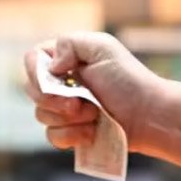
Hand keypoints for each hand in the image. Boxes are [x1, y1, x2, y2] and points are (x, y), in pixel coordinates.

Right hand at [22, 32, 164, 152]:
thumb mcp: (102, 48)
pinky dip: (71, 136)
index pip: (32, 59)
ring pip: (41, 116)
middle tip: (81, 103)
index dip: (36, 72)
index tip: (58, 78)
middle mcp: (62, 82)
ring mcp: (65, 109)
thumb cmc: (129, 80)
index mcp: (66, 58)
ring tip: (94, 115)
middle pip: (31, 91)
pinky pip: (52, 136)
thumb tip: (51, 67)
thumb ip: (69, 43)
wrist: (149, 116)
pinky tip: (92, 132)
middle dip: (55, 100)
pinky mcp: (71, 132)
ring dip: (68, 118)